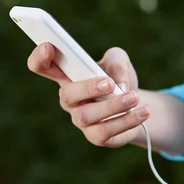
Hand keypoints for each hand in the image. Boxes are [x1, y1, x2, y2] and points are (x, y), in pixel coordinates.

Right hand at [27, 43, 149, 147]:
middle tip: (109, 83)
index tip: (48, 46)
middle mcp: (70, 100)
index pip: (43, 67)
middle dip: (87, 88)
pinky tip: (143, 111)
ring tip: (134, 97)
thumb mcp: (120, 61)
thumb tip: (118, 84)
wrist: (137, 104)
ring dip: (112, 106)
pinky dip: (128, 120)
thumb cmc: (119, 78)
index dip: (40, 57)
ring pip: (88, 116)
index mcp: (68, 76)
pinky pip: (107, 131)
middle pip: (67, 95)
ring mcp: (81, 120)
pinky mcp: (98, 137)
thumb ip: (117, 62)